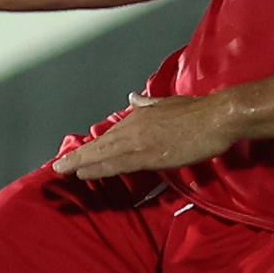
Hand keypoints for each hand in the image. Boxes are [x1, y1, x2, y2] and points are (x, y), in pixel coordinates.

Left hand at [48, 90, 244, 180]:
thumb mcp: (166, 103)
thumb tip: (133, 99)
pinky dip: (102, 168)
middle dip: (78, 158)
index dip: (91, 147)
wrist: (216, 118)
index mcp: (138, 118)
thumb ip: (147, 104)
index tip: (75, 155)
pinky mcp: (151, 156)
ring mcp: (140, 143)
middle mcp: (134, 130)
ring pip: (105, 156)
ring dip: (84, 164)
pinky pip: (121, 164)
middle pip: (100, 146)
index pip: (108, 136)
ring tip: (66, 171)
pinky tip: (90, 173)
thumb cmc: (196, 111)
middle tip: (57, 167)